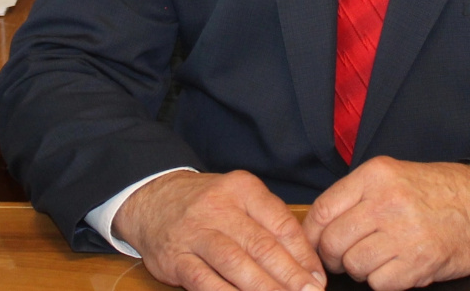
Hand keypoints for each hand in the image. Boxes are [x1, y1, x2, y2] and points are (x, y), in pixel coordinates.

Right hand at [113, 170, 325, 290]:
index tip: (317, 278)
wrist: (152, 199)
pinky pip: (205, 281)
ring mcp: (194, 232)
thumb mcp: (240, 200)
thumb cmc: (208, 205)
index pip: (280, 223)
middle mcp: (218, 207)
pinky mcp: (176, 258)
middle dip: (289, 275)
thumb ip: (270, 225)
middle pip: (260, 245)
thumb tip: (306, 263)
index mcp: (242, 189)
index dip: (303, 254)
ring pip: (235, 263)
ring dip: (263, 288)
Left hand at [303, 158, 469, 290]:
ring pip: (353, 265)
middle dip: (333, 256)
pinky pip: (378, 283)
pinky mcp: (418, 263)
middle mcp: (387, 202)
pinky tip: (396, 267)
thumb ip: (355, 196)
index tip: (314, 244)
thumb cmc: (437, 192)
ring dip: (360, 269)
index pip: (323, 210)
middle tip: (343, 257)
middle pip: (333, 242)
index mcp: (376, 176)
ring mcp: (403, 233)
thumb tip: (317, 227)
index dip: (312, 234)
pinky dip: (383, 280)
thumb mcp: (393, 176)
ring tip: (376, 259)